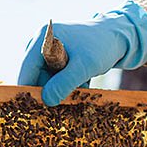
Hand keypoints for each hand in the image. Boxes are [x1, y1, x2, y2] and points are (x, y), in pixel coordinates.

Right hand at [17, 1, 146, 105]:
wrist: (120, 36)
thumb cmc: (102, 46)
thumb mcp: (84, 67)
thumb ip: (64, 83)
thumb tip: (46, 101)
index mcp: (43, 39)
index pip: (26, 70)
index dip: (29, 90)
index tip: (35, 110)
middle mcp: (41, 42)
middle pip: (35, 75)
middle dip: (49, 90)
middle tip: (65, 101)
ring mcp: (48, 49)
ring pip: (46, 78)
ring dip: (61, 88)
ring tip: (80, 87)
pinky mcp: (57, 56)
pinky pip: (55, 76)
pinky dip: (66, 84)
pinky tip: (81, 83)